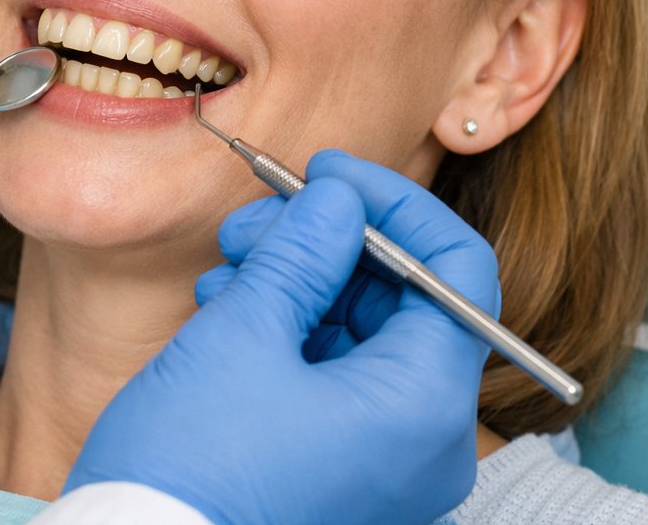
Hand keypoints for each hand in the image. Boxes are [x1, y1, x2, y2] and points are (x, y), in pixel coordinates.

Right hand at [66, 150, 498, 524]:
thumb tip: (342, 198)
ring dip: (297, 283)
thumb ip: (305, 249)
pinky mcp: (346, 474)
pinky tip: (227, 311)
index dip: (394, 204)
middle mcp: (427, 442)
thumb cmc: (191, 465)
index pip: (456, 269)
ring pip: (364, 335)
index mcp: (426, 404)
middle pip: (406, 299)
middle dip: (328, 243)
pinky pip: (339, 381)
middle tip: (255, 219)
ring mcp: (387, 464)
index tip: (328, 173)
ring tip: (226, 270)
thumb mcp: (244, 331)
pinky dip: (290, 334)